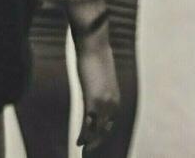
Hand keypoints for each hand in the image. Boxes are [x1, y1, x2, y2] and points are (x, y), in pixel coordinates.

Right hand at [65, 0, 120, 152]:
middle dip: (98, 143)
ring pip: (98, 129)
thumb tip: (94, 89)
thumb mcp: (99, 78)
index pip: (111, 124)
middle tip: (89, 153)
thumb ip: (98, 88)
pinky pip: (88, 123)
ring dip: (91, 142)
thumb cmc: (96, 59)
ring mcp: (104, 102)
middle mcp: (113, 103)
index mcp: (116, 98)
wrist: (94, 46)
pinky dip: (84, 134)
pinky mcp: (93, 99)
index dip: (103, 136)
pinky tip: (79, 142)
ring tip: (84, 152)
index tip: (94, 145)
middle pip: (106, 130)